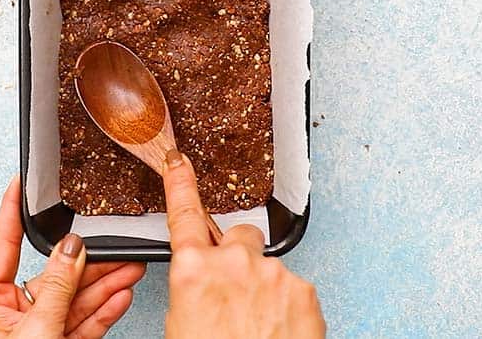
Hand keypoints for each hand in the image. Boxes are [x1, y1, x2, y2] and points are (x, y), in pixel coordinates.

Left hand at [0, 176, 145, 337]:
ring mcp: (32, 332)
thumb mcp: (36, 333)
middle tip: (113, 240)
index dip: (12, 210)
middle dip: (87, 260)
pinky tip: (120, 292)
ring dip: (104, 283)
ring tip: (130, 266)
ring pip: (72, 298)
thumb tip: (73, 248)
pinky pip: (81, 322)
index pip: (2, 245)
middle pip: (50, 274)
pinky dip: (103, 310)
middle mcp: (5, 315)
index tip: (20, 181)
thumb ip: (58, 288)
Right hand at [162, 150, 324, 338]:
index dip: (180, 183)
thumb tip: (202, 284)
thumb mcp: (184, 325)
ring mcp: (271, 273)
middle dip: (237, 258)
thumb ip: (194, 289)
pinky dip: (287, 306)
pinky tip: (277, 331)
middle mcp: (233, 263)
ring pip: (267, 267)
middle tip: (235, 295)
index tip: (178, 160)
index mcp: (193, 271)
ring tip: (257, 326)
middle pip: (239, 239)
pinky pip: (292, 287)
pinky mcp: (303, 289)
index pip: (183, 214)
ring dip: (263, 287)